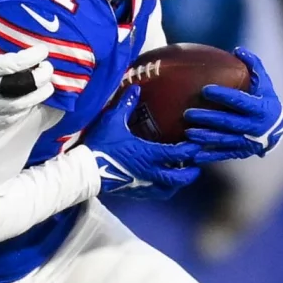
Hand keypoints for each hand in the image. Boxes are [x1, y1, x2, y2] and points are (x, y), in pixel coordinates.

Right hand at [0, 20, 53, 128]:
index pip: (11, 64)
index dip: (31, 58)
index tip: (43, 51)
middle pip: (20, 87)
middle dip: (39, 78)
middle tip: (49, 69)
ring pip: (18, 106)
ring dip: (37, 97)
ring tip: (48, 87)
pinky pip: (8, 119)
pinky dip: (23, 112)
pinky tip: (31, 103)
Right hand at [82, 85, 200, 199]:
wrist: (84, 170)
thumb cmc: (100, 145)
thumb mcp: (112, 121)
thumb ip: (126, 105)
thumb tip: (135, 88)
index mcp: (149, 154)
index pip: (179, 154)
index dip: (192, 149)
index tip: (197, 143)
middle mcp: (150, 172)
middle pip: (180, 178)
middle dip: (192, 172)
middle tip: (196, 164)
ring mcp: (143, 184)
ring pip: (169, 189)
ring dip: (178, 183)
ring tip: (179, 174)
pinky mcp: (135, 192)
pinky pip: (155, 194)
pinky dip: (163, 189)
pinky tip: (160, 181)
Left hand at [184, 48, 282, 160]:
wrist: (276, 129)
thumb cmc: (265, 101)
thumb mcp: (264, 84)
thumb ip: (253, 66)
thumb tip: (238, 49)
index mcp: (260, 108)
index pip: (240, 101)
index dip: (224, 95)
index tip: (205, 89)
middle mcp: (254, 126)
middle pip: (228, 122)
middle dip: (208, 118)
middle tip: (188, 113)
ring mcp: (246, 141)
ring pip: (224, 140)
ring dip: (205, 137)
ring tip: (187, 132)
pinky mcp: (240, 152)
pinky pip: (222, 154)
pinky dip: (209, 155)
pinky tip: (194, 154)